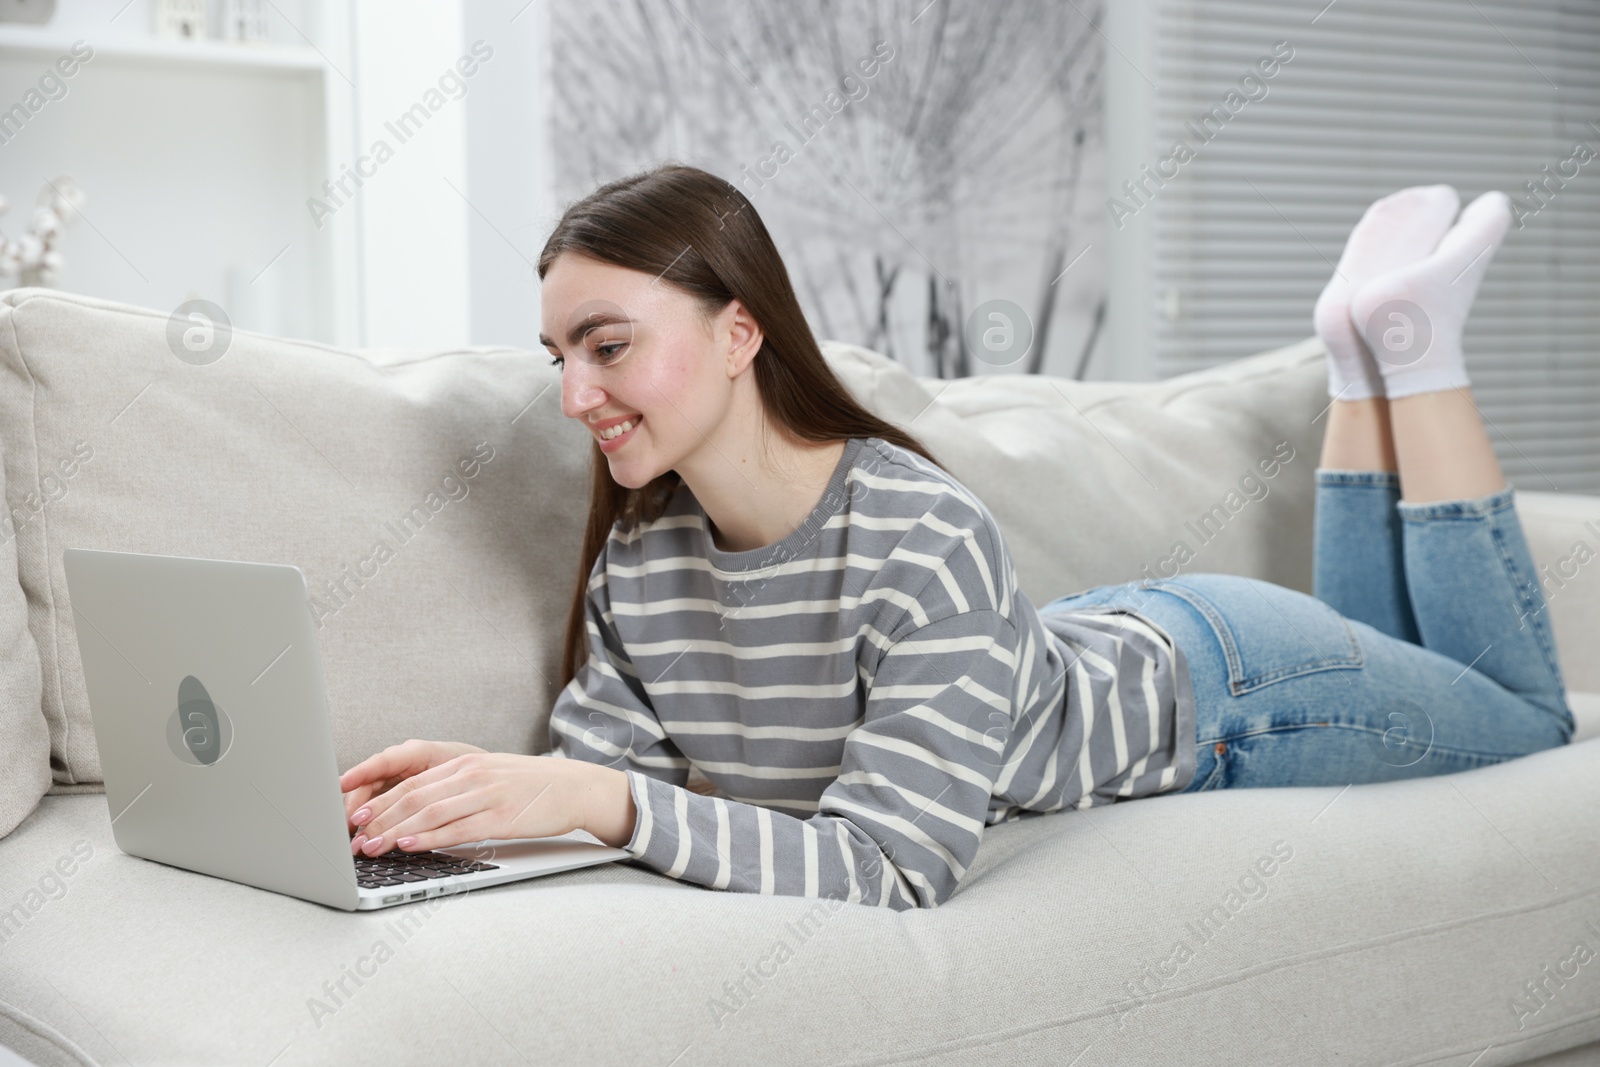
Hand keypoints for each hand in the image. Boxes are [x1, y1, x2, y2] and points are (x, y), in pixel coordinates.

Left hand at [345, 750, 591, 855]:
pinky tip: (410, 846)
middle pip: (413, 797)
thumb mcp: (489, 777)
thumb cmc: (531, 788)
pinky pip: (458, 828)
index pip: (410, 782)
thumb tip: (418, 812)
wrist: (576, 787)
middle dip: (379, 820)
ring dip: (395, 832)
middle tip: (354, 839)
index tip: (355, 818)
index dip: (379, 801)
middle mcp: (470, 774)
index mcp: (463, 763)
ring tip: (373, 848)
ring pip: (429, 813)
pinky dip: (430, 839)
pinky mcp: (501, 817)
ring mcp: (486, 794)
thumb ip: (455, 789)